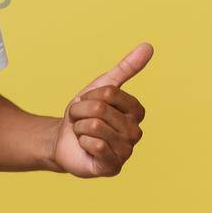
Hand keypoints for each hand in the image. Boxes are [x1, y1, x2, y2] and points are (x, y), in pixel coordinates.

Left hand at [48, 43, 151, 177]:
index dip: (89, 96)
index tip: (86, 103)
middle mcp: (136, 133)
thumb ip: (127, 67)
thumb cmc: (85, 114)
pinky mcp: (112, 167)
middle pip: (100, 109)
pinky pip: (97, 145)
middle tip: (80, 121)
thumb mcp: (101, 87)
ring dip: (79, 128)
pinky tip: (85, 147)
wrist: (63, 140)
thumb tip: (149, 46)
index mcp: (136, 112)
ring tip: (82, 133)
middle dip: (80, 113)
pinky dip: (82, 142)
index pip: (109, 93)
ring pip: (96, 126)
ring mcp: (126, 152)